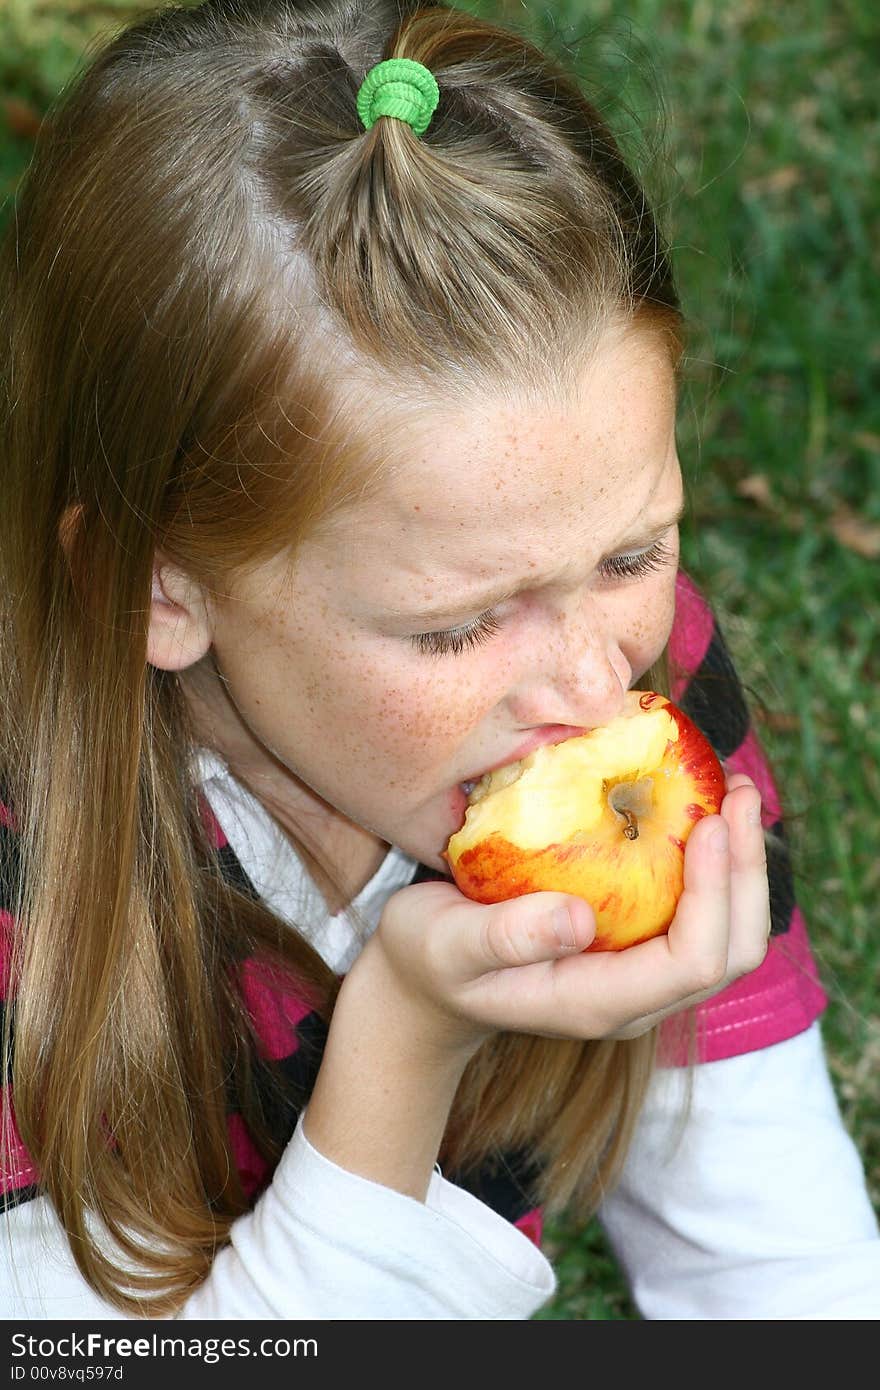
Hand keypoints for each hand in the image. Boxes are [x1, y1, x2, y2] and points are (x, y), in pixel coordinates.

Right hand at [367, 772, 769, 1050]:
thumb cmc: (429, 957)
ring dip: (743, 866)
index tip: (707, 823)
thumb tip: (578, 919)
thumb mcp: (445, 942)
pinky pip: (700, 915)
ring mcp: (640, 977)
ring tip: (735, 793)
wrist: (423, 983)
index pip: (692, 962)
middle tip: (739, 793)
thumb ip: (504, 937)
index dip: (714, 894)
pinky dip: (717, 865)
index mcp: (597, 1001)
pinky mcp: (636, 949)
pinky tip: (700, 810)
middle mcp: (634, 999)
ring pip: (729, 936)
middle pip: (731, 952)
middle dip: (748, 873)